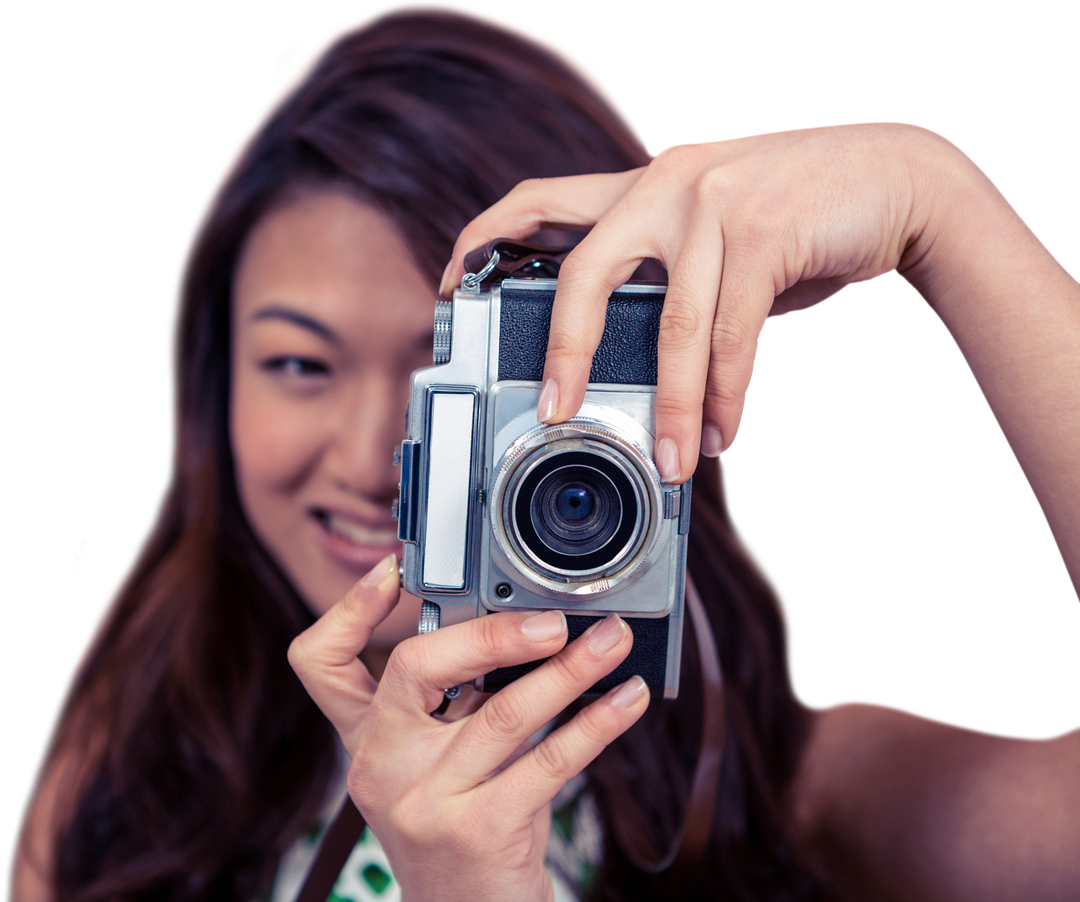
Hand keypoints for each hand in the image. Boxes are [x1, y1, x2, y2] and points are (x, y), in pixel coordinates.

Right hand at [288, 553, 649, 901]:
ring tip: (609, 642)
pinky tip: (625, 699)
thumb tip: (529, 628)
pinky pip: (548, 759)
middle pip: (413, 667)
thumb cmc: (462, 828)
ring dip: (569, 669)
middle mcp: (382, 766)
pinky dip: (596, 722)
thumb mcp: (439, 762)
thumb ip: (456, 702)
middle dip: (489, 632)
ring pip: (502, 710)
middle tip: (551, 622)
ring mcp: (424, 801)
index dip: (349, 609)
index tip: (393, 567)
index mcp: (367, 740)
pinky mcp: (477, 831)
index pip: (321, 664)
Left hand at [441, 119, 942, 480]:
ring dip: (674, 406)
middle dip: (564, 352)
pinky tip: (726, 430)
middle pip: (583, 273)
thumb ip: (671, 282)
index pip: (540, 198)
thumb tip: (638, 362)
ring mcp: (713, 202)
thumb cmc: (801, 219)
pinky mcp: (764, 230)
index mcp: (643, 184)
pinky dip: (727, 394)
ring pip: (672, 326)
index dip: (485, 239)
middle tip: (556, 414)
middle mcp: (666, 183)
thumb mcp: (719, 238)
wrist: (900, 183)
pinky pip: (732, 334)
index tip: (454, 286)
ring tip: (676, 460)